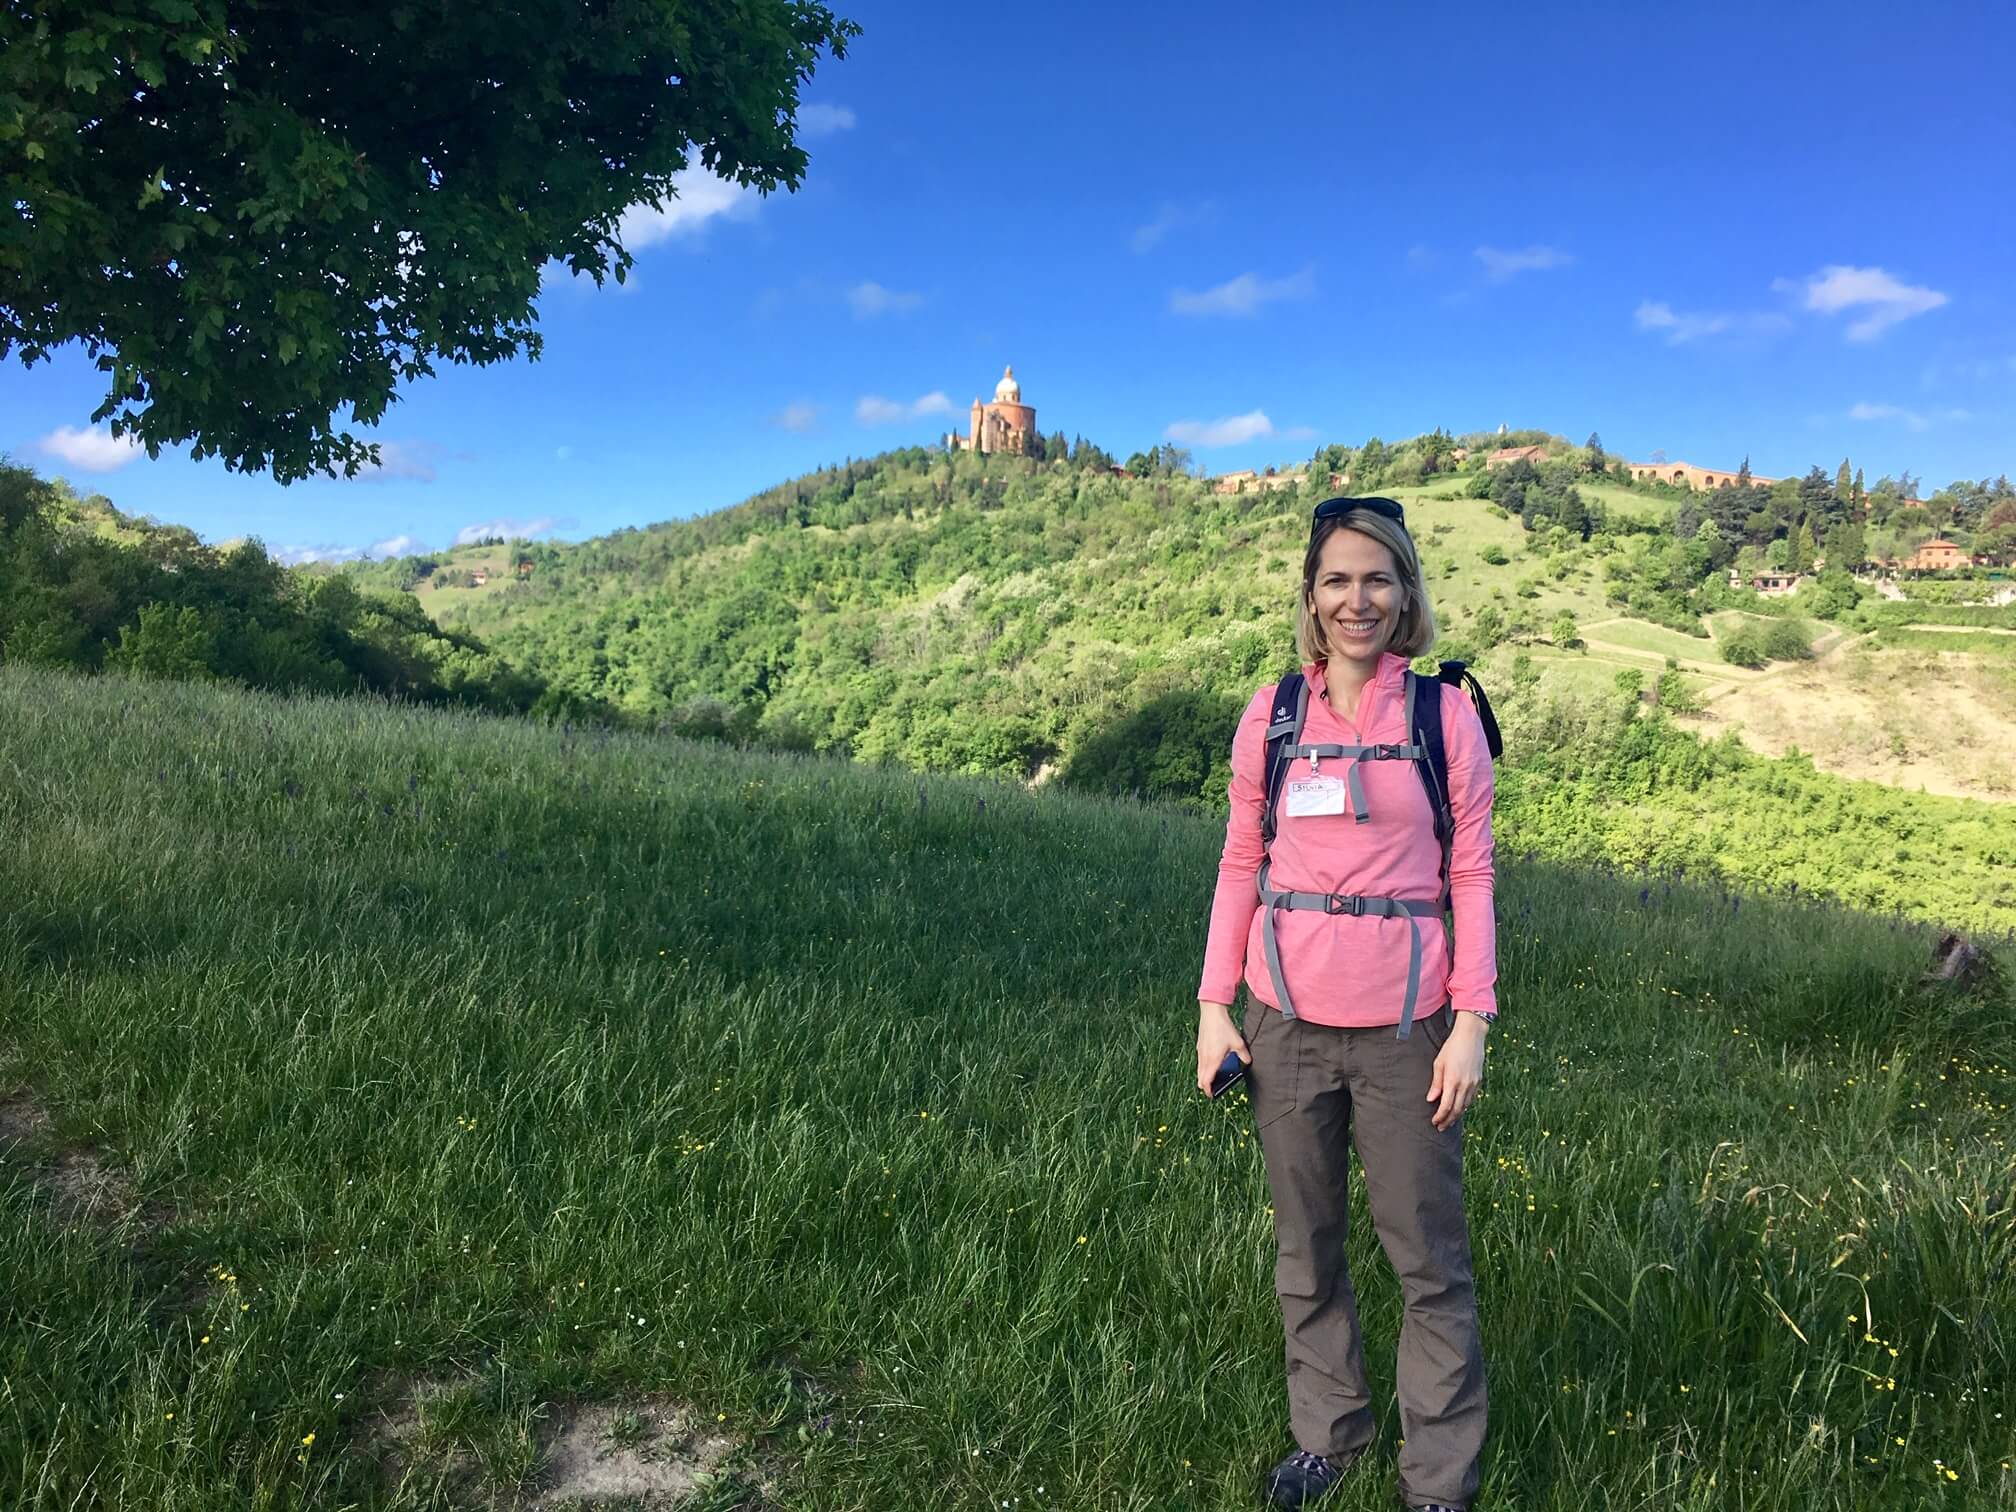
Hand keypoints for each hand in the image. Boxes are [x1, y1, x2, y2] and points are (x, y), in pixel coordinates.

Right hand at [1196, 1001, 1249, 1095]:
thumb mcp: (1238, 1043)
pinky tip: (1213, 1063)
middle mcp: (1204, 1058)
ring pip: (1199, 1070)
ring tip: (1214, 1078)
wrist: (1212, 1013)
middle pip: (1200, 1078)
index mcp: (1213, 1060)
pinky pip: (1200, 1062)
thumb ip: (1244, 1055)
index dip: (1209, 1090)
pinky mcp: (1200, 1046)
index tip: (1213, 1095)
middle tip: (1213, 1089)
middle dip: (1206, 1086)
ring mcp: (1200, 1052)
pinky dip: (1204, 1068)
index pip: (1206, 1081)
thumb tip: (1247, 1062)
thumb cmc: (1223, 1028)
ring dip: (1204, 1076)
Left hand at [1426, 1013, 1486, 1129]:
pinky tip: (1459, 1109)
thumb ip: (1436, 1083)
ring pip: (1465, 1106)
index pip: (1446, 1106)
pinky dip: (1464, 1106)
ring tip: (1449, 1122)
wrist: (1471, 1037)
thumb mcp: (1439, 1063)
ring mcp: (1473, 1084)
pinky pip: (1471, 1099)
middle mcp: (1465, 1085)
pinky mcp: (1478, 1081)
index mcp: (1453, 1081)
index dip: (1440, 1116)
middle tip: (1440, 1128)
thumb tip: (1431, 1100)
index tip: (1434, 1122)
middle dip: (1448, 1120)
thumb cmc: (1452, 1048)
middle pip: (1457, 1110)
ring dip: (1457, 1115)